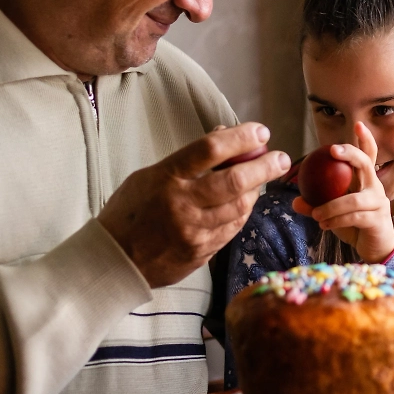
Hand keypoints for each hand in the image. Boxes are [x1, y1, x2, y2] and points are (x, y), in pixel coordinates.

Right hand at [98, 123, 290, 288]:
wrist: (113, 260)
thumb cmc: (130, 211)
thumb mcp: (149, 176)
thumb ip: (187, 160)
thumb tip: (225, 136)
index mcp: (166, 177)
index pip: (210, 150)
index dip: (240, 138)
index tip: (260, 133)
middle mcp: (182, 204)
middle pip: (235, 181)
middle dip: (264, 167)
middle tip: (281, 159)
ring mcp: (194, 231)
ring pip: (240, 206)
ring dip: (255, 190)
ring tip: (261, 179)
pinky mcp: (201, 252)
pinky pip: (232, 228)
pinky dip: (242, 212)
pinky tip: (244, 202)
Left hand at [293, 122, 393, 261]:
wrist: (374, 249)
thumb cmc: (354, 226)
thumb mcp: (333, 213)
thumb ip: (317, 205)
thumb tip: (295, 200)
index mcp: (365, 181)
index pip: (369, 155)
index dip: (365, 139)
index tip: (357, 124)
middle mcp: (375, 187)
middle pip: (367, 164)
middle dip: (351, 154)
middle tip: (332, 150)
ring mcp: (379, 203)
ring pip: (354, 199)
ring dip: (331, 206)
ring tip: (316, 214)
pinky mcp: (377, 220)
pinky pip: (354, 216)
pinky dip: (336, 220)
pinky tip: (323, 224)